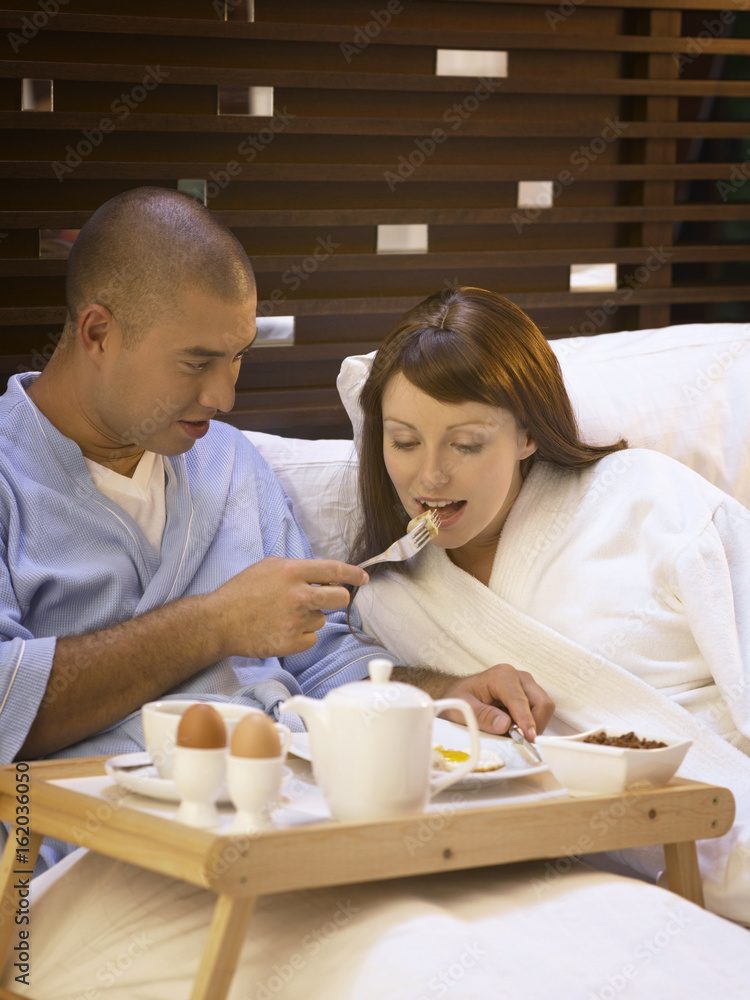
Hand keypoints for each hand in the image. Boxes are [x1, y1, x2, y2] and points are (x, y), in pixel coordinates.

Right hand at [208, 557, 368, 657]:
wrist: (219, 622)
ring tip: (284, 615)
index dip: (353, 574)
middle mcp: (298, 595)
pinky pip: (311, 639)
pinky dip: (301, 636)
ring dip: (310, 618)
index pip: (335, 570)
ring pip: (322, 620)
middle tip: (326, 599)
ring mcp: (296, 621)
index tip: (363, 578)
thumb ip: (298, 569)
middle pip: (340, 598)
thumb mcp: (269, 567)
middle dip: (338, 598)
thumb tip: (326, 576)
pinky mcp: (292, 642)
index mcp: (293, 572)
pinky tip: (282, 629)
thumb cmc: (242, 592)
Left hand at [441, 663, 553, 739]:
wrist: (460, 693)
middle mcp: (518, 677)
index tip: (529, 738)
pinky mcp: (529, 694)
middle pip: (541, 703)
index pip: (521, 700)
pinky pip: (540, 711)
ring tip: (513, 733)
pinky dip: (532, 723)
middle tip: (520, 740)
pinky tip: (515, 727)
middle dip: (535, 724)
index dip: (526, 721)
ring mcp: (526, 685)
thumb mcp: (465, 708)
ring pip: (544, 708)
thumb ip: (483, 716)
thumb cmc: (461, 698)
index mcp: (502, 676)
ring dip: (534, 724)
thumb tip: (505, 724)